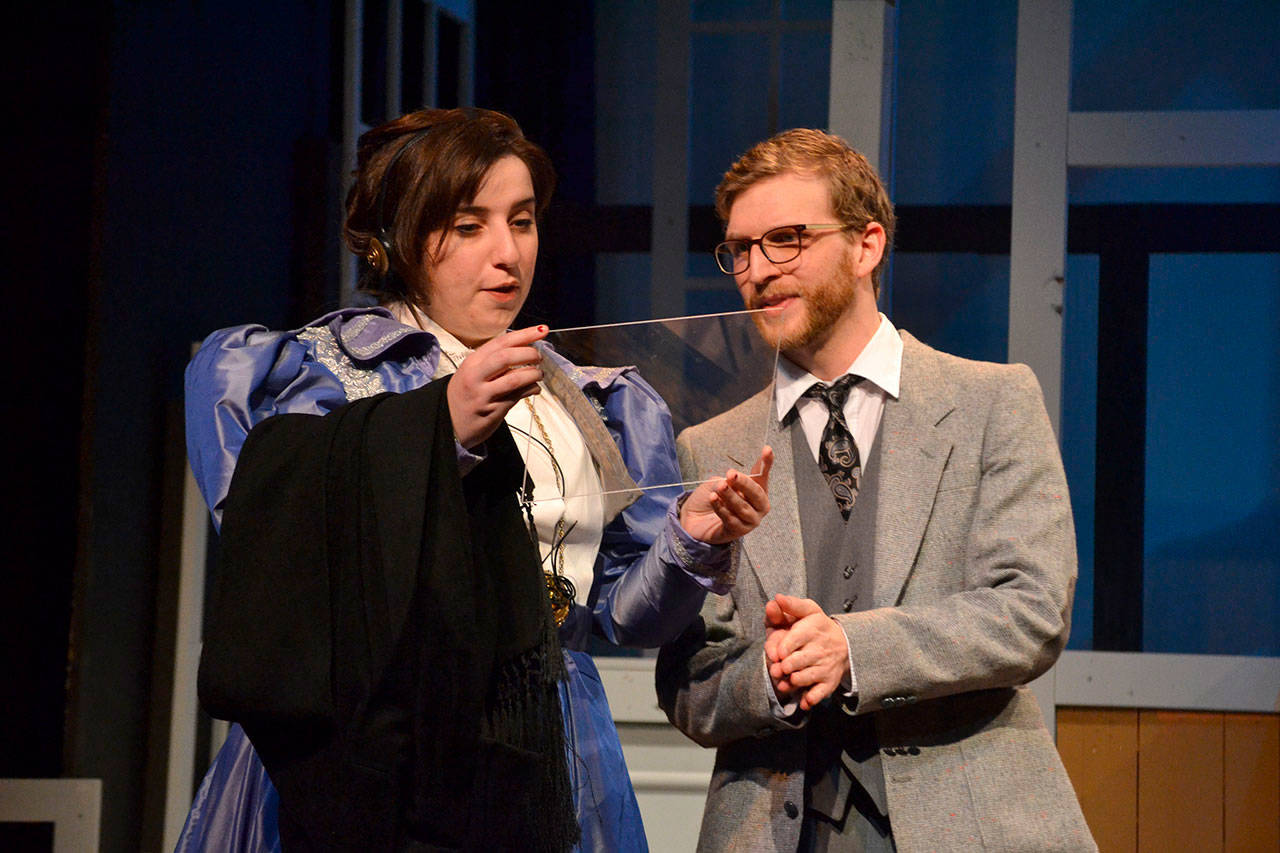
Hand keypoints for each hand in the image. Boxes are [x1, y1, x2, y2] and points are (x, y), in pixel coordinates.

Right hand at [446, 325, 546, 448]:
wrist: (448, 423)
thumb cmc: (464, 395)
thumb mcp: (473, 372)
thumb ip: (494, 362)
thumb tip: (525, 348)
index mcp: (472, 362)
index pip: (501, 342)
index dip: (524, 334)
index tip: (542, 329)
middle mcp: (476, 375)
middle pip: (506, 357)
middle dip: (529, 353)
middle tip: (539, 357)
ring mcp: (483, 394)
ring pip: (514, 378)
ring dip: (533, 374)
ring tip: (539, 374)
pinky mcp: (492, 411)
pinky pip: (517, 396)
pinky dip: (531, 389)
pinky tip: (534, 388)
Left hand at [678, 446, 772, 544]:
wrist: (692, 517)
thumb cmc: (710, 497)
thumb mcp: (717, 482)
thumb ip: (727, 482)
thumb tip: (730, 481)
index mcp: (755, 492)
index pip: (762, 476)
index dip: (765, 464)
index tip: (767, 449)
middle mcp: (757, 507)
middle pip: (756, 494)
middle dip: (744, 483)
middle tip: (731, 474)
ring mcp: (748, 521)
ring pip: (743, 508)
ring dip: (730, 496)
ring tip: (720, 486)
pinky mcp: (735, 532)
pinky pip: (730, 519)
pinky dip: (721, 508)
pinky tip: (713, 498)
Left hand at [764, 594, 849, 710]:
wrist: (844, 644)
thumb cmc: (816, 627)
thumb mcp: (807, 611)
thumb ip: (790, 606)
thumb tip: (776, 599)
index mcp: (813, 629)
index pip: (796, 638)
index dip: (782, 648)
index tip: (776, 653)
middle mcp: (820, 649)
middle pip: (796, 662)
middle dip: (783, 667)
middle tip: (777, 670)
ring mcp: (825, 667)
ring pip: (803, 678)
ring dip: (791, 683)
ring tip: (784, 682)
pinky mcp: (828, 682)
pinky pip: (819, 694)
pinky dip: (810, 699)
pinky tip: (803, 701)